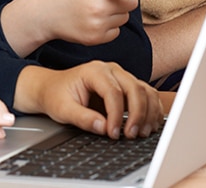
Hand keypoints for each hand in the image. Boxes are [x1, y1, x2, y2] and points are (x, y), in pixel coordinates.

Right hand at [2, 0, 153, 55]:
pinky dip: (110, 26)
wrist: (43, 13)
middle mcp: (95, 7)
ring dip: (116, 13)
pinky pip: (117, 32)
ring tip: (94, 8)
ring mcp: (95, 25)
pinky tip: (92, 20)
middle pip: (131, 4)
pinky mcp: (95, 39)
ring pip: (125, 18)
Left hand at [13, 63, 162, 139]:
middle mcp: (111, 69)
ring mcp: (121, 76)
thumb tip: (103, 128)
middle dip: (137, 114)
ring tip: (142, 133)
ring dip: (148, 113)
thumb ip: (82, 118)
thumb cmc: (56, 95)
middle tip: (131, 135)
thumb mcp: (63, 109)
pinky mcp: (127, 86)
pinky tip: (148, 126)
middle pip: (135, 89)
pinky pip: (147, 95)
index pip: (113, 92)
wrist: (52, 88)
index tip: (113, 133)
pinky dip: (152, 110)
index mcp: (94, 70)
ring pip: (145, 91)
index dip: (116, 115)